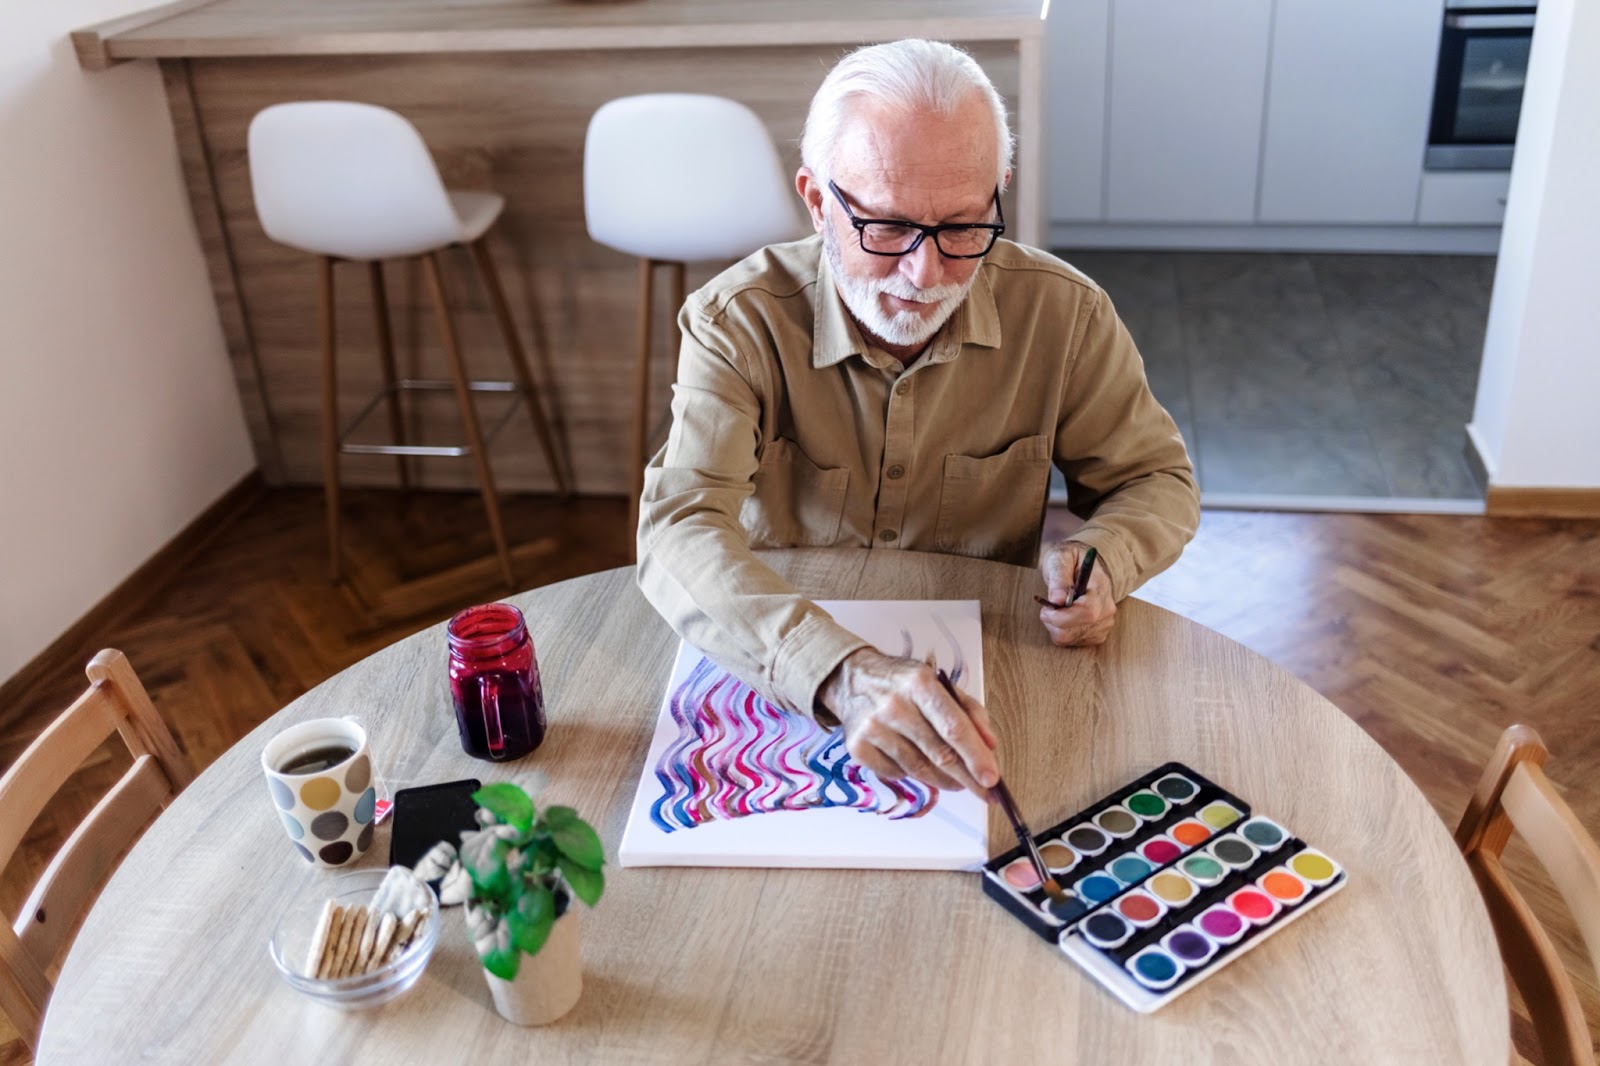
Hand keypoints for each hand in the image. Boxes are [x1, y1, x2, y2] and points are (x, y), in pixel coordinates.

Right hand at [817, 648, 999, 792]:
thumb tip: (990, 745)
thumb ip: (969, 711)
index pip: (953, 728)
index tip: (992, 779)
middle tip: (985, 793)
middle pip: (939, 754)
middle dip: (967, 778)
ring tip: (958, 782)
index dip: (976, 756)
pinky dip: (913, 775)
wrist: (852, 679)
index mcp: (919, 684)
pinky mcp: (858, 747)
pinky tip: (919, 766)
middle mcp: (894, 705)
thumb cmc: (903, 683)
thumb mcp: (938, 683)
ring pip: (919, 769)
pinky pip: (896, 773)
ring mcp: (873, 728)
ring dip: (944, 781)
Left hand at [1038, 541, 1115, 645]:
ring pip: (1070, 638)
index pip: (1087, 612)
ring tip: (1057, 609)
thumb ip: (1059, 577)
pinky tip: (1063, 617)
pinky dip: (1061, 631)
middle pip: (1077, 630)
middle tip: (1048, 607)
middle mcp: (1107, 608)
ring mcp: (1104, 623)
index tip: (1046, 609)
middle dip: (1054, 621)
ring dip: (1055, 626)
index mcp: (1102, 587)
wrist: (1083, 567)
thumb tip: (1057, 599)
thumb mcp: (1061, 559)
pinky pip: (1071, 642)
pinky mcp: (1097, 634)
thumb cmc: (1070, 560)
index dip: (1062, 616)